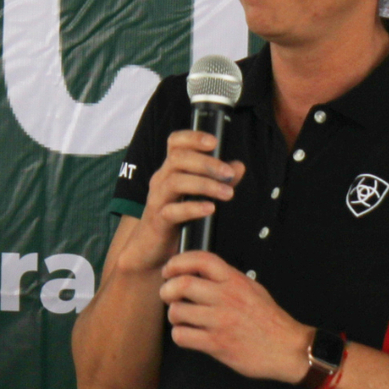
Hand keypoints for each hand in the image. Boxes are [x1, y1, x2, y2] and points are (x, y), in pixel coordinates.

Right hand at [121, 131, 246, 274]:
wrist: (150, 250)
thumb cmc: (175, 219)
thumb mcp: (197, 196)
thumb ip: (217, 180)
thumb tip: (238, 166)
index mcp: (170, 170)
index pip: (175, 143)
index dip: (192, 137)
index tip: (214, 142)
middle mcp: (161, 180)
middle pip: (178, 159)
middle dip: (206, 163)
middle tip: (228, 173)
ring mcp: (157, 200)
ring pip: (175, 181)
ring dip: (204, 184)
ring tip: (227, 193)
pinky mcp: (158, 221)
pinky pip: (172, 211)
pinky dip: (193, 208)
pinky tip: (210, 209)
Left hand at [159, 251, 310, 383]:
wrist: (289, 349)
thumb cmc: (270, 321)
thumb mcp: (252, 289)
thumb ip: (227, 279)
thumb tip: (198, 272)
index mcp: (235, 281)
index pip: (201, 259)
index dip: (178, 261)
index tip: (170, 269)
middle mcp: (226, 298)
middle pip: (182, 284)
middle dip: (167, 290)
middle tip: (167, 296)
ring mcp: (220, 321)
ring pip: (177, 311)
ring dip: (174, 315)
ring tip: (181, 318)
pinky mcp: (216, 344)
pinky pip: (182, 336)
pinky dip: (180, 335)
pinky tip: (188, 334)